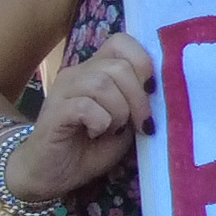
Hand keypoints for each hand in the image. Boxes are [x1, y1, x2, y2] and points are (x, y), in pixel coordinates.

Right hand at [14, 31, 155, 200]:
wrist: (52, 174)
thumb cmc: (91, 147)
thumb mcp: (126, 123)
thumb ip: (139, 103)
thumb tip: (162, 92)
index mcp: (96, 69)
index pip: (121, 41)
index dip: (143, 62)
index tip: (152, 92)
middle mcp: (78, 73)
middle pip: (118, 66)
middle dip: (138, 98)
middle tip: (140, 124)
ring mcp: (63, 90)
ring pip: (102, 84)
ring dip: (119, 111)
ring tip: (115, 129)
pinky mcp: (54, 112)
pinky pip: (85, 106)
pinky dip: (101, 122)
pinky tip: (97, 133)